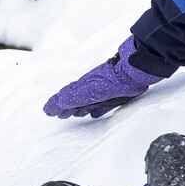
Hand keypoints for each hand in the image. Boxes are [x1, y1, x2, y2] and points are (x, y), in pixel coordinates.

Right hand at [42, 37, 163, 117]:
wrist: (137, 70)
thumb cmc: (116, 79)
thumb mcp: (94, 90)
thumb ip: (77, 96)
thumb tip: (60, 101)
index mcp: (84, 86)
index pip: (65, 96)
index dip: (56, 104)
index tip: (48, 111)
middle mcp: (91, 87)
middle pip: (75, 99)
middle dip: (66, 107)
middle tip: (58, 115)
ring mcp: (103, 89)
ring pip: (87, 101)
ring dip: (79, 108)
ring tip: (75, 115)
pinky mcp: (115, 92)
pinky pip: (101, 103)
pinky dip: (95, 109)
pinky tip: (95, 114)